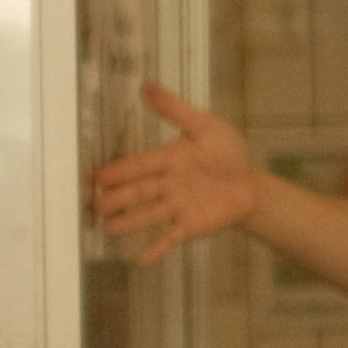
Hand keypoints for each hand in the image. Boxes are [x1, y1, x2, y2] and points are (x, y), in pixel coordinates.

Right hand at [88, 84, 257, 261]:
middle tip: (95, 204)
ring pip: (148, 214)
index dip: (117, 172)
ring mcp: (176, 206)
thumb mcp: (205, 126)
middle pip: (137, 192)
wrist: (252, 184)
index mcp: (166, 160)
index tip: (95, 176)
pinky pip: (170, 237)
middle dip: (117, 198)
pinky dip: (156, 249)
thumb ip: (176, 111)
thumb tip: (147, 87)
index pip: (137, 166)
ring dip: (129, 222)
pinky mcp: (190, 225)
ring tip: (108, 228)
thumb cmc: (228, 153)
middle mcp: (166, 185)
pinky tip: (140, 260)